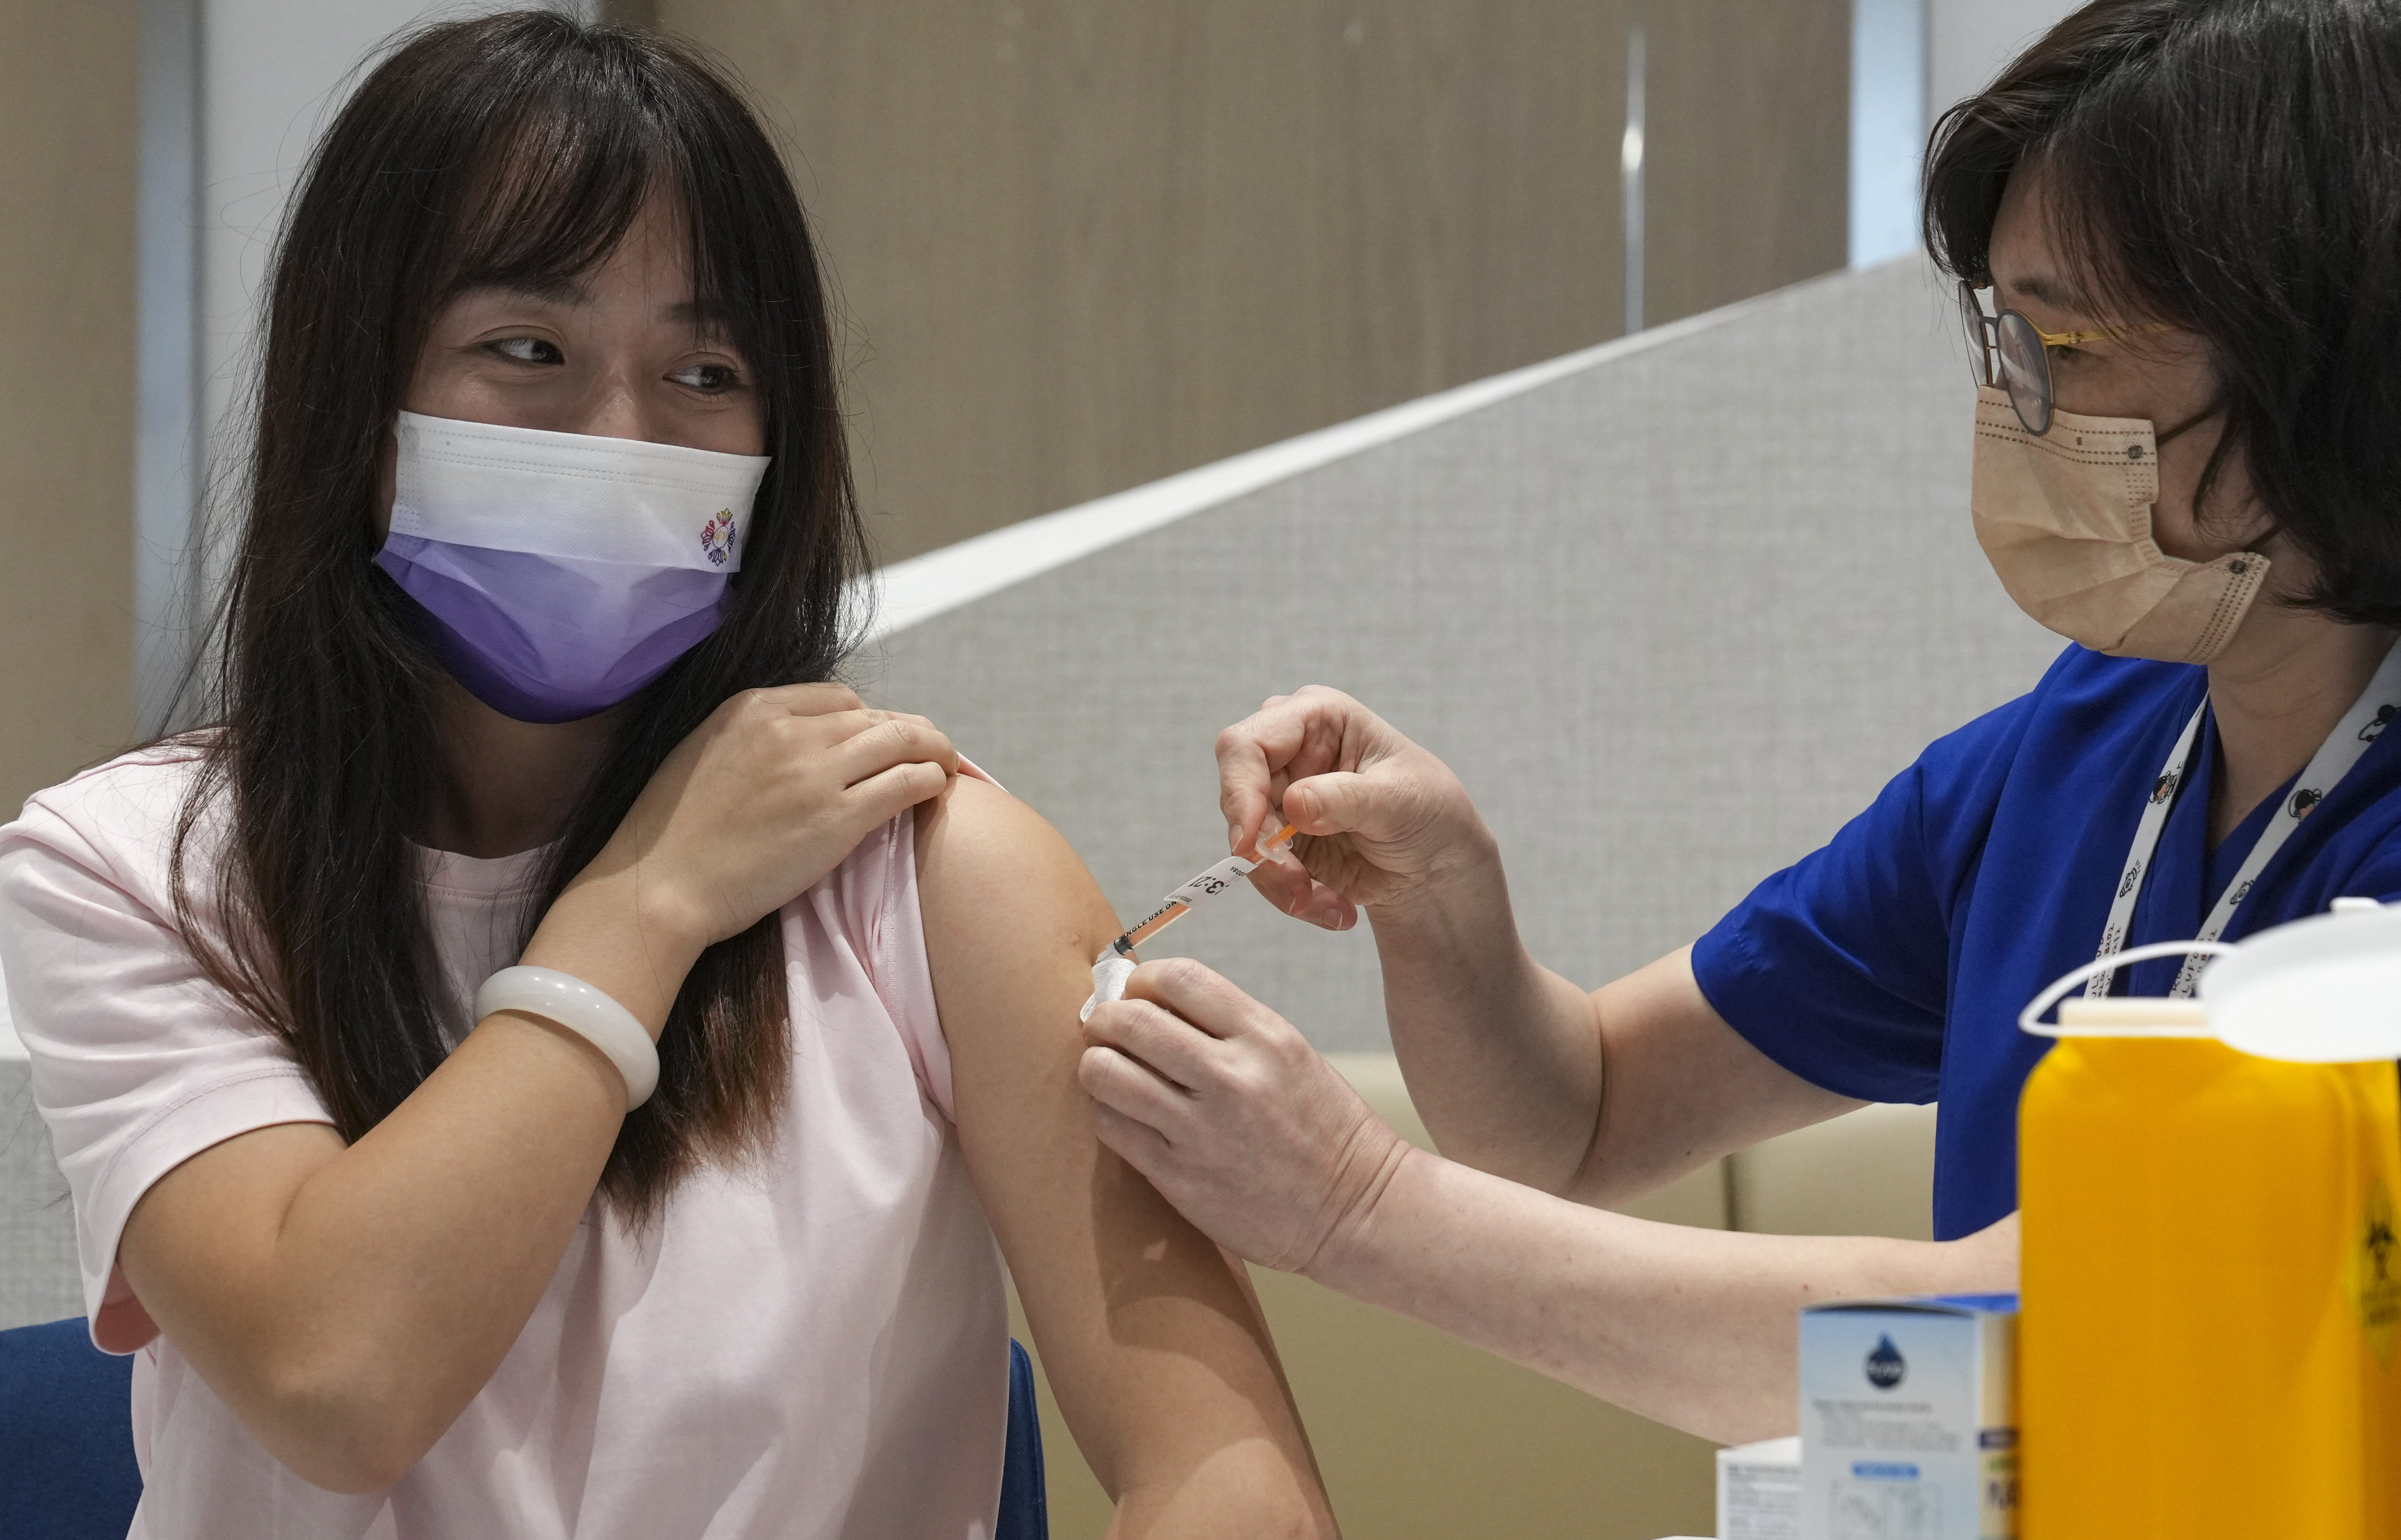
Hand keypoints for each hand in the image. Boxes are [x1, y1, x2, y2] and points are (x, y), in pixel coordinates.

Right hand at [586, 683, 955, 950]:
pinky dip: (931, 780)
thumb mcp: (705, 755)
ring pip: (902, 740)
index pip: (838, 698)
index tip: (879, 743)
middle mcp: (789, 730)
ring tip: (947, 766)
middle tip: (930, 752)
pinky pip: (906, 782)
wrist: (659, 887)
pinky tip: (938, 788)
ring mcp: (816, 772)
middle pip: (876, 717)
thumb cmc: (673, 837)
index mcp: (752, 708)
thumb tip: (801, 743)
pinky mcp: (838, 818)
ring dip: (933, 750)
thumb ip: (755, 739)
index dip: (868, 720)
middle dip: (909, 733)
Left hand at [1078, 958, 1410, 1277]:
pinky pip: (1112, 1128)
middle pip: (1131, 1020)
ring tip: (1109, 1072)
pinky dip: (1107, 1113)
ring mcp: (1202, 1130)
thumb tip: (1149, 999)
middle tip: (1106, 1029)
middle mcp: (1232, 1077)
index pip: (1179, 978)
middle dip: (1105, 1018)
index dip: (1142, 979)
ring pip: (1106, 1072)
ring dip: (1097, 1065)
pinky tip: (1124, 1114)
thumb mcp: (1290, 1055)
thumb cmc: (1322, 1129)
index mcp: (1265, 1037)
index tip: (1136, 992)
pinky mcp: (1179, 1177)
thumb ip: (1227, 1026)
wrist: (1355, 1212)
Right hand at [1214, 686, 1490, 929]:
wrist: (1437, 863)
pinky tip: (1338, 909)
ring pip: (1245, 844)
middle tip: (1299, 888)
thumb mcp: (1399, 799)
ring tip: (1333, 906)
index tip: (1251, 842)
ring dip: (1281, 884)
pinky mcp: (1279, 842)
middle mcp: (1287, 753)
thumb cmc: (1428, 809)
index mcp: (1315, 718)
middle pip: (1236, 797)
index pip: (1247, 744)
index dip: (1239, 790)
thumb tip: (1294, 803)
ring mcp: (1278, 799)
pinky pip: (1264, 875)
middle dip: (1263, 851)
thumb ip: (1347, 798)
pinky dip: (1294, 898)